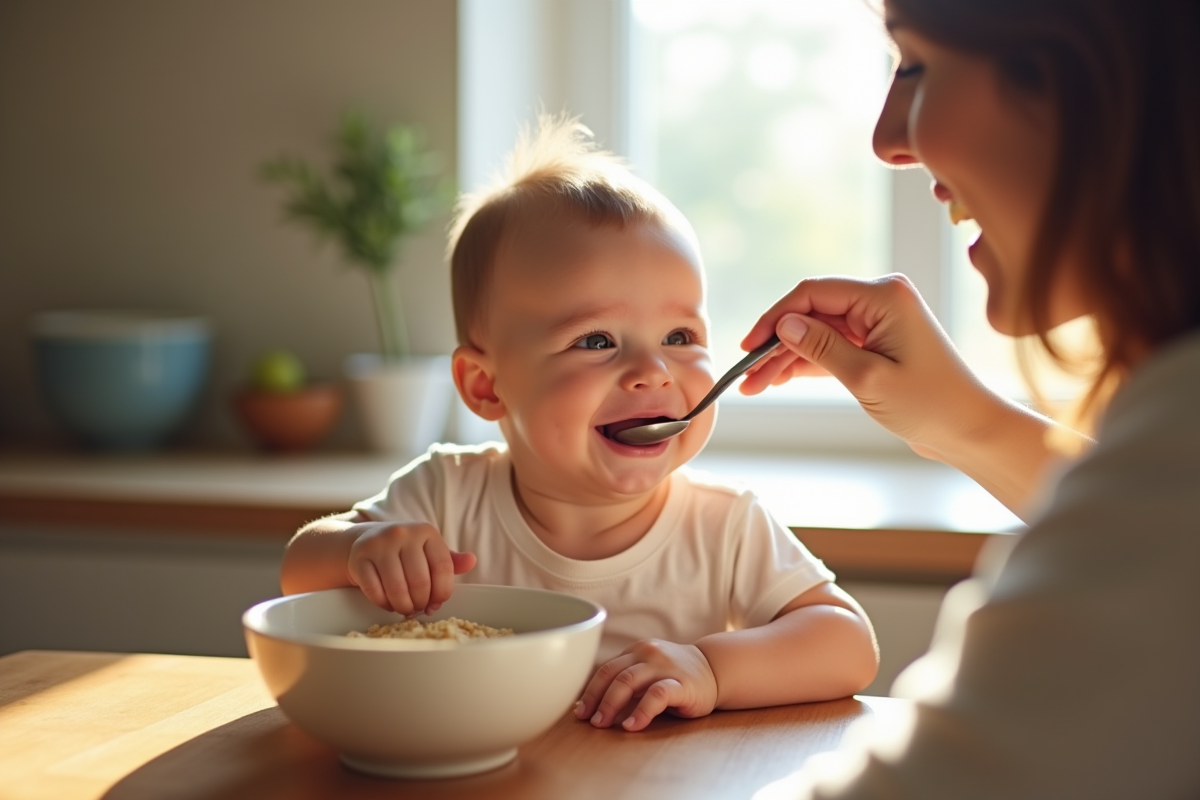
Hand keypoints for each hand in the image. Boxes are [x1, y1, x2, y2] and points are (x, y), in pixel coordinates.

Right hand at [346, 522, 475, 615]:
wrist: (365, 542)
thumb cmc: (404, 551)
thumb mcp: (428, 551)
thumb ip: (450, 560)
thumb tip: (472, 561)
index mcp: (426, 532)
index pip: (443, 567)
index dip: (443, 592)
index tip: (437, 604)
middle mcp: (403, 533)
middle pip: (420, 582)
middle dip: (421, 603)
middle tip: (419, 609)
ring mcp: (379, 544)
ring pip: (397, 589)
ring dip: (403, 606)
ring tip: (405, 609)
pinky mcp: (359, 557)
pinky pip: (375, 591)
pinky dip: (383, 604)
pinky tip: (388, 603)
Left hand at [574, 639, 718, 731]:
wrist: (714, 669)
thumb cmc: (674, 676)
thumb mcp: (647, 672)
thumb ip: (624, 682)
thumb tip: (589, 706)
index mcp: (636, 651)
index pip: (605, 669)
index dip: (589, 691)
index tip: (579, 712)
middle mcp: (647, 654)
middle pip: (612, 674)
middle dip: (596, 698)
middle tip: (587, 720)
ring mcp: (664, 667)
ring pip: (629, 681)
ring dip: (611, 704)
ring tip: (602, 723)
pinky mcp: (682, 684)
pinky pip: (657, 695)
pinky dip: (641, 711)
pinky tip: (631, 725)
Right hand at [739, 273, 993, 459]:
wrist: (968, 429)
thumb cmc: (930, 404)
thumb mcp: (868, 378)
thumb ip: (822, 348)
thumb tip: (784, 323)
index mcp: (884, 296)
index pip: (813, 293)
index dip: (775, 317)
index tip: (748, 347)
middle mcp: (880, 300)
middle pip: (811, 313)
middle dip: (776, 343)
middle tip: (747, 374)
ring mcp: (877, 322)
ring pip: (816, 332)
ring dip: (785, 357)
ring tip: (755, 385)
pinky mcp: (875, 344)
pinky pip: (830, 346)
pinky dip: (805, 363)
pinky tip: (777, 379)